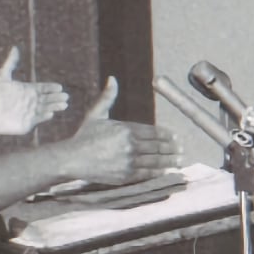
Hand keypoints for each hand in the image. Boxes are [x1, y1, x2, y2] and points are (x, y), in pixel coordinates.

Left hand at [0, 46, 70, 136]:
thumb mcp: (2, 76)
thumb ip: (10, 63)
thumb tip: (15, 47)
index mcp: (27, 90)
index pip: (43, 88)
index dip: (51, 88)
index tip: (60, 87)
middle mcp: (30, 101)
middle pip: (47, 99)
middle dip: (57, 97)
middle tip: (65, 96)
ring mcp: (29, 113)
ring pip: (46, 108)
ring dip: (55, 106)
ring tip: (64, 105)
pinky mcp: (27, 123)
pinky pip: (38, 119)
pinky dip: (45, 117)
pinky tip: (51, 114)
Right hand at [61, 77, 185, 184]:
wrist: (71, 158)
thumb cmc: (84, 136)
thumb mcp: (95, 114)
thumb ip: (107, 97)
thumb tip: (112, 78)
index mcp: (125, 129)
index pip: (153, 132)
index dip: (167, 135)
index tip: (176, 137)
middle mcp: (129, 144)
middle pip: (158, 146)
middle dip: (172, 148)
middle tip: (182, 149)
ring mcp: (128, 161)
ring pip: (156, 160)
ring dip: (171, 160)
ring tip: (180, 160)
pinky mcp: (125, 175)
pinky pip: (147, 173)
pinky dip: (159, 172)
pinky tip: (166, 171)